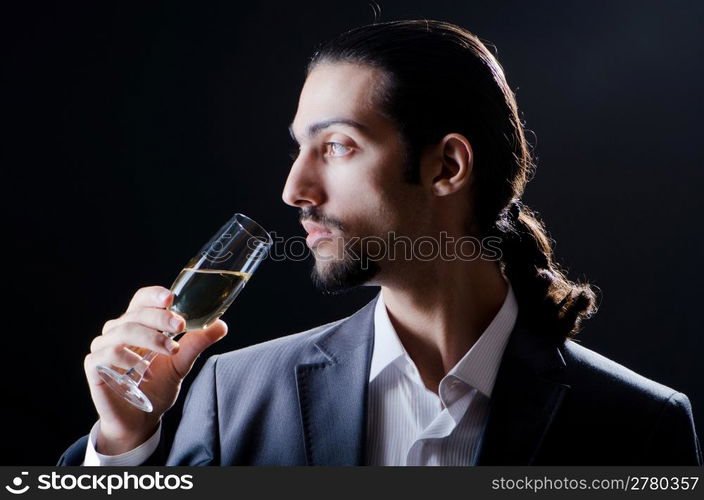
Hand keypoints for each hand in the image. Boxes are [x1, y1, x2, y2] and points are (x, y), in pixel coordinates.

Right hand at [84, 286, 227, 454]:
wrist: (141, 419)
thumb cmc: (158, 386)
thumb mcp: (182, 362)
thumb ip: (197, 343)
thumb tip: (221, 325)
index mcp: (139, 324)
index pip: (142, 299)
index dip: (154, 295)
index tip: (171, 299)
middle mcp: (118, 331)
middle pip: (136, 313)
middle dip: (160, 317)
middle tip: (180, 325)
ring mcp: (104, 348)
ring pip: (123, 331)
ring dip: (149, 337)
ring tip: (169, 350)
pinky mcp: (95, 367)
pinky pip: (106, 354)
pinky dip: (125, 357)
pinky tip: (142, 367)